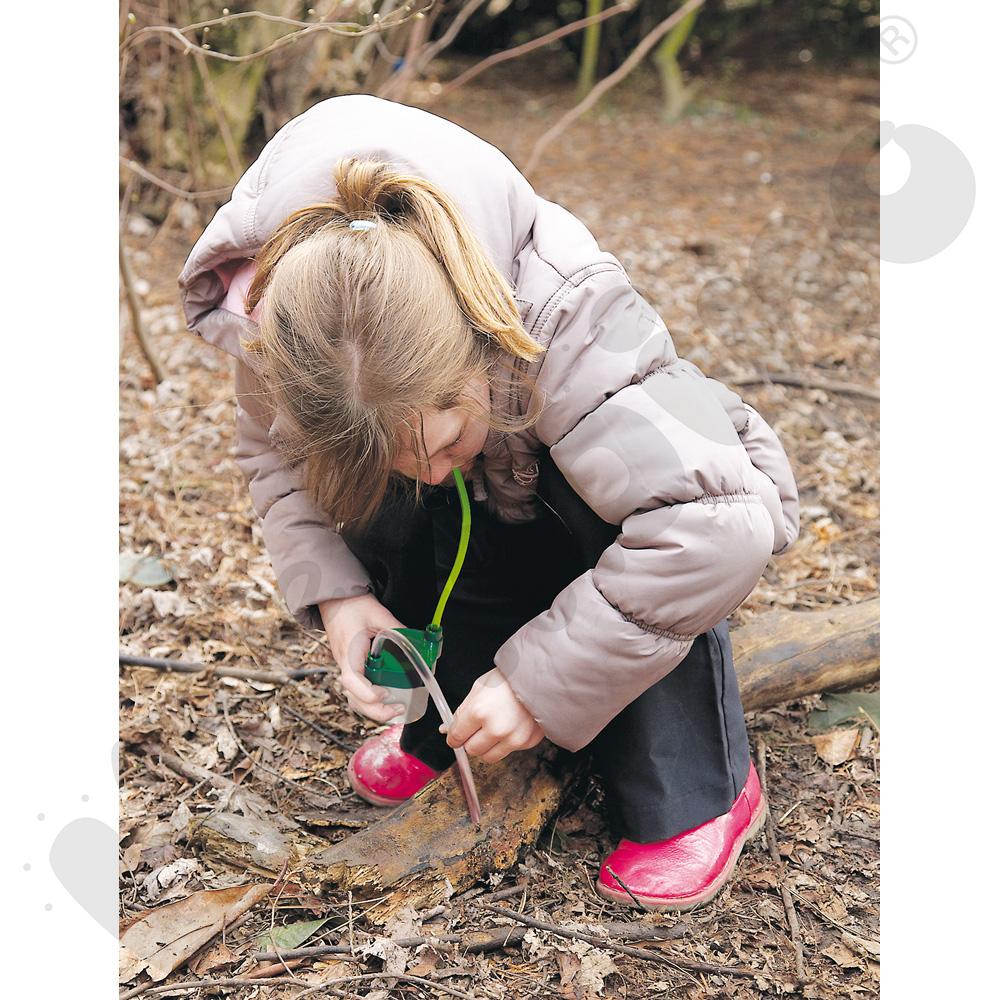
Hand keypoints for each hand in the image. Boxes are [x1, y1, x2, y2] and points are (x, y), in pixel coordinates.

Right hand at [319, 594, 405, 722]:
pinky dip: (371, 700)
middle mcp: (345, 664)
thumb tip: (419, 643)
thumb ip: (397, 629)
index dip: (368, 693)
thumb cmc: (353, 606)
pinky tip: (388, 699)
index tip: (385, 693)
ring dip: (374, 709)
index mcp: (350, 653)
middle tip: (399, 710)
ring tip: (396, 709)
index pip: (352, 680)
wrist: (335, 601)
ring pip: (355, 699)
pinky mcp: (351, 668)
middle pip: (354, 698)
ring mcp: (347, 668)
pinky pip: (358, 691)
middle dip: (375, 710)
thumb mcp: (378, 614)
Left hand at [441, 668, 543, 762]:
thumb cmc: (509, 678)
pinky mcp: (527, 742)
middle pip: (472, 750)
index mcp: (479, 712)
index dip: (454, 736)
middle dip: (471, 741)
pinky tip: (511, 725)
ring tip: (494, 728)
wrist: (539, 676)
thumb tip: (447, 730)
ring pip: (489, 757)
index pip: (456, 737)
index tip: (456, 735)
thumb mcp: (478, 688)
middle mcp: (496, 729)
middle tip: (478, 728)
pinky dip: (507, 742)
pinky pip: (509, 751)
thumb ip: (462, 712)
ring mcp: (513, 738)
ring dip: (488, 746)